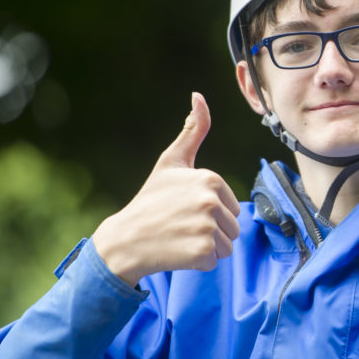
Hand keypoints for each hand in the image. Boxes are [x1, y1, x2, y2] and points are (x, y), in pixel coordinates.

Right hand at [93, 92, 240, 285]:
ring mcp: (207, 226)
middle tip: (181, 226)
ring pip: (227, 246)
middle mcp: (211, 201)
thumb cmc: (151, 200)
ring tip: (180, 238)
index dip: (210, 212)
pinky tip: (177, 252)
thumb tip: (199, 96)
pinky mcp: (203, 251)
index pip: (231, 206)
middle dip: (211, 231)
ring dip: (207, 248)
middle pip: (233, 227)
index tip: (184, 208)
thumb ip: (192, 131)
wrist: (125, 239)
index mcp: (211, 179)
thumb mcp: (172, 162)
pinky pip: (215, 261)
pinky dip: (198, 262)